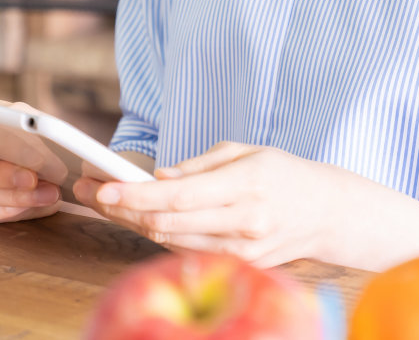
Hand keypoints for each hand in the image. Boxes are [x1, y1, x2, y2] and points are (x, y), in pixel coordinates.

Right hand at [0, 100, 62, 224]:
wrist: (20, 150)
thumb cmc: (15, 129)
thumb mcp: (21, 116)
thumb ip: (23, 122)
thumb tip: (36, 136)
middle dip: (0, 176)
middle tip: (32, 178)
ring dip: (11, 197)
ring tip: (46, 193)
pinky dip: (4, 211)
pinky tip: (29, 204)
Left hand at [72, 142, 344, 266]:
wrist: (328, 213)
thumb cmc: (285, 174)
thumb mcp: (244, 152)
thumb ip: (198, 166)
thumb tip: (158, 179)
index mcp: (245, 186)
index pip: (177, 197)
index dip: (134, 195)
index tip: (103, 188)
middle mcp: (242, 223)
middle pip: (167, 225)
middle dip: (122, 210)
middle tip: (91, 191)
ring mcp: (242, 251)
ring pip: (171, 242)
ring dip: (134, 223)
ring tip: (108, 203)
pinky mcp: (241, 266)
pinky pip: (188, 252)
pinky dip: (162, 235)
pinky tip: (144, 219)